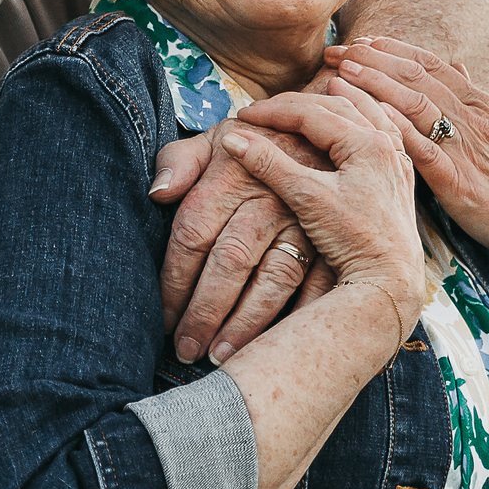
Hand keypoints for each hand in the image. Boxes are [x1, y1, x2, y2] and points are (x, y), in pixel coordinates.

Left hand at [150, 117, 331, 363]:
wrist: (317, 131)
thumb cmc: (249, 145)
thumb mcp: (211, 140)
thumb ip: (179, 162)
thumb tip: (157, 194)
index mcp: (228, 178)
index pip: (192, 237)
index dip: (174, 282)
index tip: (162, 317)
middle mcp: (266, 202)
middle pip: (230, 263)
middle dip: (205, 312)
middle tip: (187, 350)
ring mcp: (303, 222)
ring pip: (273, 280)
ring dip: (248, 324)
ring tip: (224, 358)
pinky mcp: (331, 238)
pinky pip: (316, 285)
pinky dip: (298, 318)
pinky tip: (279, 346)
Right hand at [224, 93, 422, 338]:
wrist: (390, 280)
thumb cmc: (353, 240)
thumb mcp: (307, 199)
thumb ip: (270, 165)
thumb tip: (233, 138)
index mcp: (366, 143)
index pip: (311, 112)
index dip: (273, 111)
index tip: (243, 115)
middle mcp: (386, 145)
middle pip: (340, 105)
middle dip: (302, 100)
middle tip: (270, 105)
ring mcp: (396, 161)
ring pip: (370, 113)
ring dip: (346, 97)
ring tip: (331, 83)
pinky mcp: (400, 179)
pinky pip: (386, 131)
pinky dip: (370, 116)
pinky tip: (367, 116)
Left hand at [327, 37, 488, 294]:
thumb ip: (479, 100)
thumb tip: (459, 65)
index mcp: (484, 105)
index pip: (432, 65)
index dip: (393, 50)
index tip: (362, 40)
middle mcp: (475, 119)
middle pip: (416, 77)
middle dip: (372, 60)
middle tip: (336, 50)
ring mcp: (467, 150)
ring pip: (415, 105)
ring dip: (375, 85)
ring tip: (342, 72)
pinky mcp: (459, 184)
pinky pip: (423, 150)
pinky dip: (395, 130)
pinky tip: (369, 118)